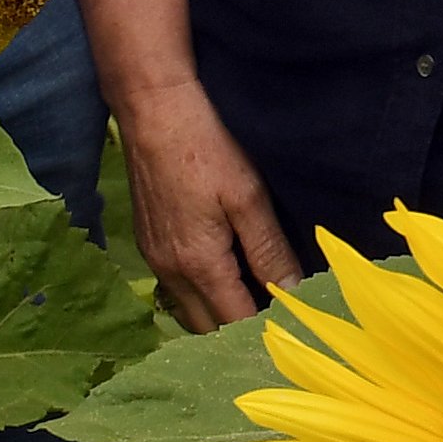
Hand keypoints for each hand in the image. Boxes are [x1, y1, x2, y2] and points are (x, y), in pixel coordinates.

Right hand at [115, 76, 299, 332]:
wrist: (154, 111)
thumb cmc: (206, 148)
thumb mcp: (249, 198)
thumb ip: (269, 251)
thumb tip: (292, 295)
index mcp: (198, 265)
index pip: (234, 322)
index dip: (264, 330)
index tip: (293, 326)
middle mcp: (170, 271)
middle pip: (207, 326)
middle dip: (240, 329)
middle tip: (278, 317)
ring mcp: (154, 259)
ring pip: (189, 308)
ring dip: (219, 312)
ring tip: (256, 300)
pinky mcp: (148, 243)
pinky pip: (176, 287)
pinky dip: (201, 292)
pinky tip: (226, 275)